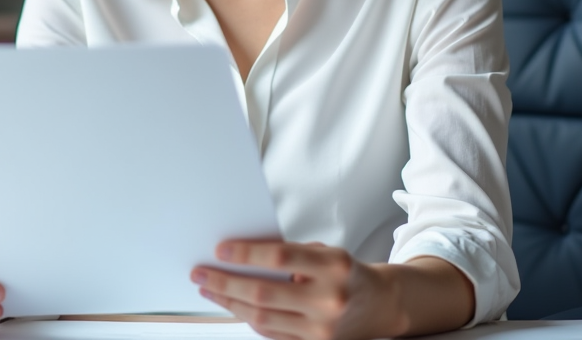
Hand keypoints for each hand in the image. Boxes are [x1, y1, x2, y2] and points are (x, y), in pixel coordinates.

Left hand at [191, 242, 474, 339]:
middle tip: (201, 274)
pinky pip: (272, 333)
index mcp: (334, 266)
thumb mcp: (325, 252)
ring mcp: (323, 328)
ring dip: (230, 304)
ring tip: (210, 290)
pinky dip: (249, 319)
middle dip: (225, 283)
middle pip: (265, 292)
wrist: (381, 306)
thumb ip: (289, 254)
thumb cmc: (346, 273)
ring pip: (263, 318)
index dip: (247, 253)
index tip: (220, 250)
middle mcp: (329, 299)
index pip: (281, 256)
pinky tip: (234, 306)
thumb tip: (241, 255)